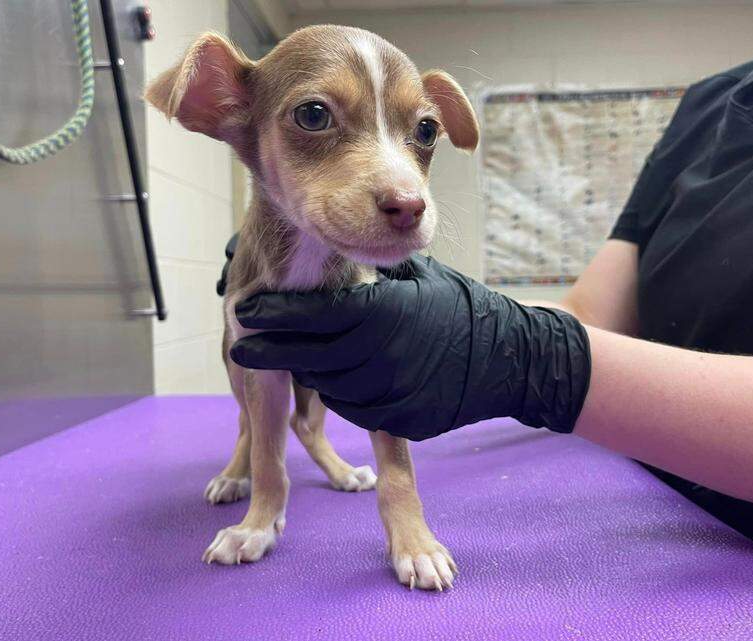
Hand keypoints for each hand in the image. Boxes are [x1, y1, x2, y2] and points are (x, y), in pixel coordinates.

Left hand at [230, 255, 591, 440]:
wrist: (510, 358)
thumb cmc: (458, 307)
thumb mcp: (414, 277)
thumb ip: (369, 267)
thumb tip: (326, 239)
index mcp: (382, 314)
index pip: (312, 316)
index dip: (273, 315)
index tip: (243, 310)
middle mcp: (383, 357)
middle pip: (308, 356)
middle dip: (271, 349)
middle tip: (243, 341)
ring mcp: (392, 393)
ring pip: (326, 386)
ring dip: (305, 371)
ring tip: (288, 355)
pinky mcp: (401, 420)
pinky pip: (353, 409)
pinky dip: (337, 394)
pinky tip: (329, 378)